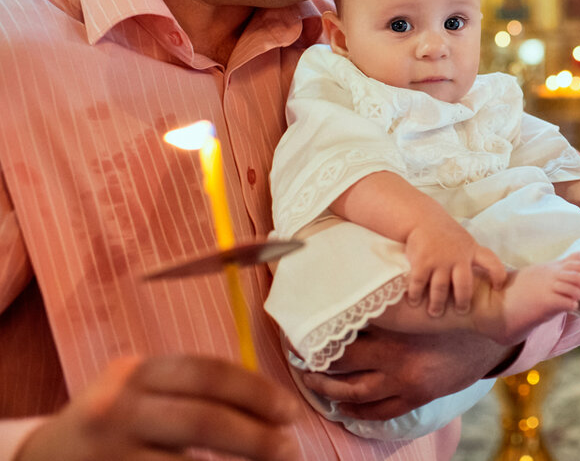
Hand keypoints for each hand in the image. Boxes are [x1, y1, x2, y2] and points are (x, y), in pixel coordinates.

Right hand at [16, 355, 299, 460]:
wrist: (44, 457)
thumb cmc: (113, 421)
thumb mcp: (141, 390)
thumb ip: (190, 389)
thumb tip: (268, 406)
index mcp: (136, 372)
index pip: (207, 373)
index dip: (256, 392)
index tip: (290, 412)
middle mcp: (119, 406)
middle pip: (203, 419)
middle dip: (256, 436)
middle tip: (289, 448)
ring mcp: (110, 449)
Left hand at [298, 327, 511, 420]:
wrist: (488, 332)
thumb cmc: (451, 312)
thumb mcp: (416, 306)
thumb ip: (385, 309)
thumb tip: (352, 304)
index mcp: (393, 338)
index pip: (343, 344)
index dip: (318, 345)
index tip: (300, 341)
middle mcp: (396, 364)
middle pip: (343, 373)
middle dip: (316, 372)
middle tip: (299, 366)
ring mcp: (407, 384)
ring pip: (357, 396)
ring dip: (331, 393)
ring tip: (315, 386)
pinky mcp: (418, 397)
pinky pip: (381, 413)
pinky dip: (359, 413)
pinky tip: (344, 408)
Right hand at [403, 211, 507, 315]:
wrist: (422, 218)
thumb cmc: (445, 234)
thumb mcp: (464, 241)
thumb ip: (472, 257)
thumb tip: (486, 278)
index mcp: (472, 250)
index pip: (492, 262)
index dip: (498, 275)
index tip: (497, 287)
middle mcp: (458, 257)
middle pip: (464, 285)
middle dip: (463, 301)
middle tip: (461, 311)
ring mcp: (440, 260)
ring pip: (441, 289)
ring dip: (437, 304)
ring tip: (435, 313)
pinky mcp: (422, 262)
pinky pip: (419, 284)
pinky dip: (416, 295)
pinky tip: (414, 301)